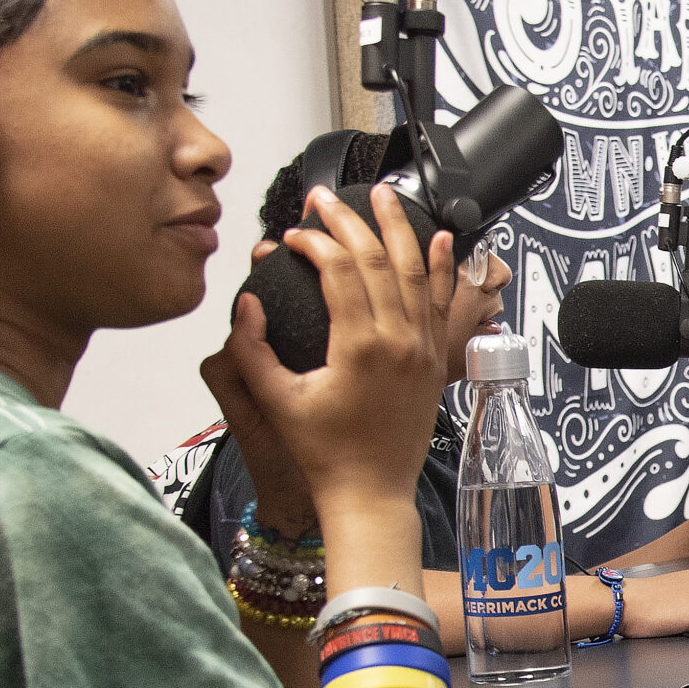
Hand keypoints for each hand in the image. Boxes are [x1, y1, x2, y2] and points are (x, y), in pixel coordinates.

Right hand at [202, 184, 451, 517]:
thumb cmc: (325, 453)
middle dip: (350, 219)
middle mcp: (399, 341)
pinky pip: (442, 301)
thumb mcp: (276, 401)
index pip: (340, 269)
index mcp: (360, 346)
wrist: (371, 492)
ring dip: (399, 227)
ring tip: (383, 195)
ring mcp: (422, 348)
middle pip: (378, 258)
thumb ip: (251, 350)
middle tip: (326, 198)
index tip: (294, 237)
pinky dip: (442, 265)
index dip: (315, 241)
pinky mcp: (435, 359)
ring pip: (416, 270)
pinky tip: (440, 237)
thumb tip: (246, 303)